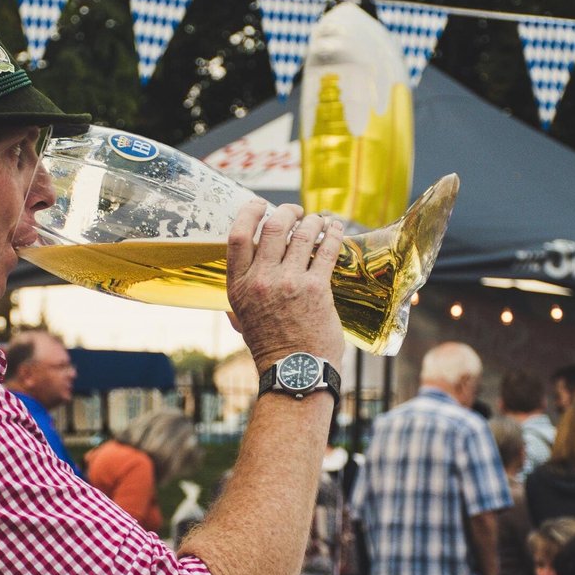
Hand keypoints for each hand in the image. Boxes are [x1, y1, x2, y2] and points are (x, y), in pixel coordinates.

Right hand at [225, 201, 344, 369]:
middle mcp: (261, 280)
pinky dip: (332, 234)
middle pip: (273, 227)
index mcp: (239, 286)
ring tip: (318, 219)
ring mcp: (289, 283)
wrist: (295, 370)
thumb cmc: (270, 345)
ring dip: (313, 220)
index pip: (238, 236)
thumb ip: (240, 294)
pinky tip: (335, 228)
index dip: (249, 212)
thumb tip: (239, 273)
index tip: (259, 204)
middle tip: (295, 211)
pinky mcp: (316, 289)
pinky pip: (326, 250)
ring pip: (302, 234)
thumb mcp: (241, 318)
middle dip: (287, 212)